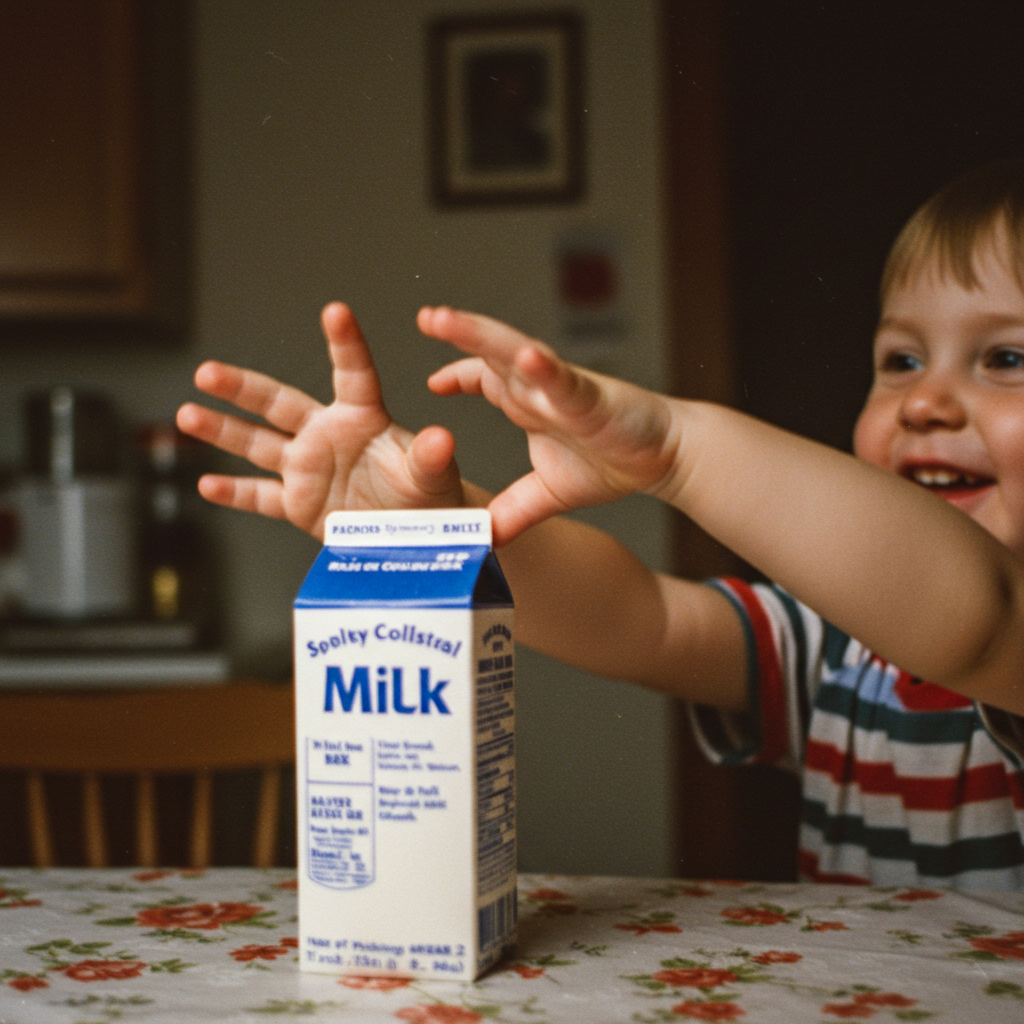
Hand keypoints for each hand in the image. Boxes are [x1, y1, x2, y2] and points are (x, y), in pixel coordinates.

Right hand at [176, 303, 463, 539]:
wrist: (418, 533)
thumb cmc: (431, 495)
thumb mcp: (433, 475)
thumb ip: (429, 457)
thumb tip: (440, 439)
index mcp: (364, 418)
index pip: (353, 373)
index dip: (345, 343)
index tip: (336, 310)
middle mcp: (328, 435)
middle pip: (278, 404)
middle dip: (241, 389)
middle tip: (208, 372)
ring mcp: (309, 468)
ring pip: (258, 445)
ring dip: (222, 431)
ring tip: (187, 413)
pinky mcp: (300, 504)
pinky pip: (261, 497)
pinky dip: (235, 493)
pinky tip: (206, 484)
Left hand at [419, 307, 678, 543]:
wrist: (664, 457)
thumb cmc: (612, 462)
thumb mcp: (548, 494)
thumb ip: (515, 511)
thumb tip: (484, 539)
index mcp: (528, 403)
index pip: (485, 376)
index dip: (458, 374)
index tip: (433, 383)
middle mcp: (539, 388)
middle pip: (490, 354)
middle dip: (457, 333)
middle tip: (426, 316)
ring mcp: (560, 390)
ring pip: (515, 353)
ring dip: (480, 335)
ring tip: (446, 320)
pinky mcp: (589, 399)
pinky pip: (562, 380)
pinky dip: (544, 368)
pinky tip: (525, 356)